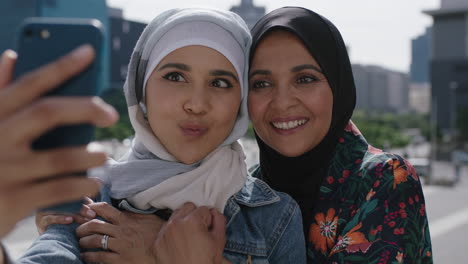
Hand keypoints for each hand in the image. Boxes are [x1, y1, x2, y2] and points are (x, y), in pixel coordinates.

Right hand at [0, 46, 118, 238]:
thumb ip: (0, 92)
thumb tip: (11, 55)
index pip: (30, 83)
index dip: (60, 66)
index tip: (89, 51)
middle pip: (48, 113)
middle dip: (85, 108)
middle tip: (111, 115)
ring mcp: (6, 170)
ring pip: (60, 157)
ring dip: (88, 155)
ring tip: (102, 155)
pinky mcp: (14, 200)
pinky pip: (59, 189)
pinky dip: (82, 184)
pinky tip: (94, 182)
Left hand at [77, 202, 164, 263]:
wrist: (166, 251)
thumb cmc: (160, 234)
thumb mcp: (149, 219)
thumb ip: (134, 215)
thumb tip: (123, 209)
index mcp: (127, 220)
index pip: (105, 209)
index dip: (92, 207)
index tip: (86, 209)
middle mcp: (121, 231)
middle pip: (94, 225)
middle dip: (82, 227)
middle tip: (79, 230)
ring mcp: (120, 246)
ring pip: (94, 241)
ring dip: (83, 241)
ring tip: (81, 243)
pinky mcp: (120, 260)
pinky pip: (99, 257)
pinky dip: (89, 256)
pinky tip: (86, 257)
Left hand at [153, 202, 226, 263]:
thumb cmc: (206, 262)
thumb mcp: (219, 241)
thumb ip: (219, 221)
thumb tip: (214, 212)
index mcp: (192, 221)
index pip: (204, 209)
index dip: (209, 220)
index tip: (208, 230)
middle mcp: (175, 223)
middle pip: (187, 207)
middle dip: (195, 216)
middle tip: (199, 231)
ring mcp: (164, 232)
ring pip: (175, 216)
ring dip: (182, 222)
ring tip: (188, 237)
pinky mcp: (157, 242)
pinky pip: (165, 229)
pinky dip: (172, 233)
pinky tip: (179, 244)